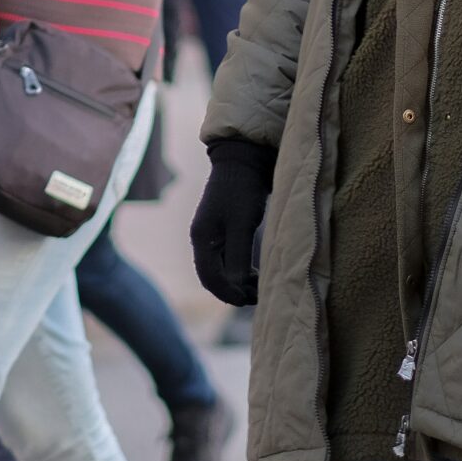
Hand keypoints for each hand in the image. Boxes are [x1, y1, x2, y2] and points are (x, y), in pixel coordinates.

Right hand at [191, 136, 276, 304]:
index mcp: (201, 238)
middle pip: (213, 277)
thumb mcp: (241, 225)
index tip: (249, 300)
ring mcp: (213, 235)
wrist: (245, 160)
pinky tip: (256, 273)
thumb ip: (237, 257)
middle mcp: (203, 239)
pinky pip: (228, 260)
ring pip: (222, 270)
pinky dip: (241, 271)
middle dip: (234, 290)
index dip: (228, 294)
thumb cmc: (243, 190)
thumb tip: (236, 287)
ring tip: (259, 286)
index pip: (209, 278)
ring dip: (239, 282)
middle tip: (258, 295)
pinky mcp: (225, 231)